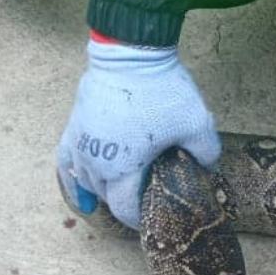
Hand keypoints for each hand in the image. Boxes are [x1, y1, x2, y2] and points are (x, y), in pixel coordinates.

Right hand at [57, 38, 220, 227]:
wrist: (132, 55)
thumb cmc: (164, 91)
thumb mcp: (197, 125)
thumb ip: (206, 153)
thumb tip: (208, 168)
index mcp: (124, 168)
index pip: (127, 208)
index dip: (140, 218)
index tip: (155, 219)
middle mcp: (97, 162)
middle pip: (107, 196)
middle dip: (126, 204)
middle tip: (147, 203)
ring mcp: (82, 144)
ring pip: (87, 181)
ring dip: (104, 191)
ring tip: (122, 196)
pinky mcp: (75, 126)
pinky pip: (66, 161)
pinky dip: (73, 179)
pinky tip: (81, 192)